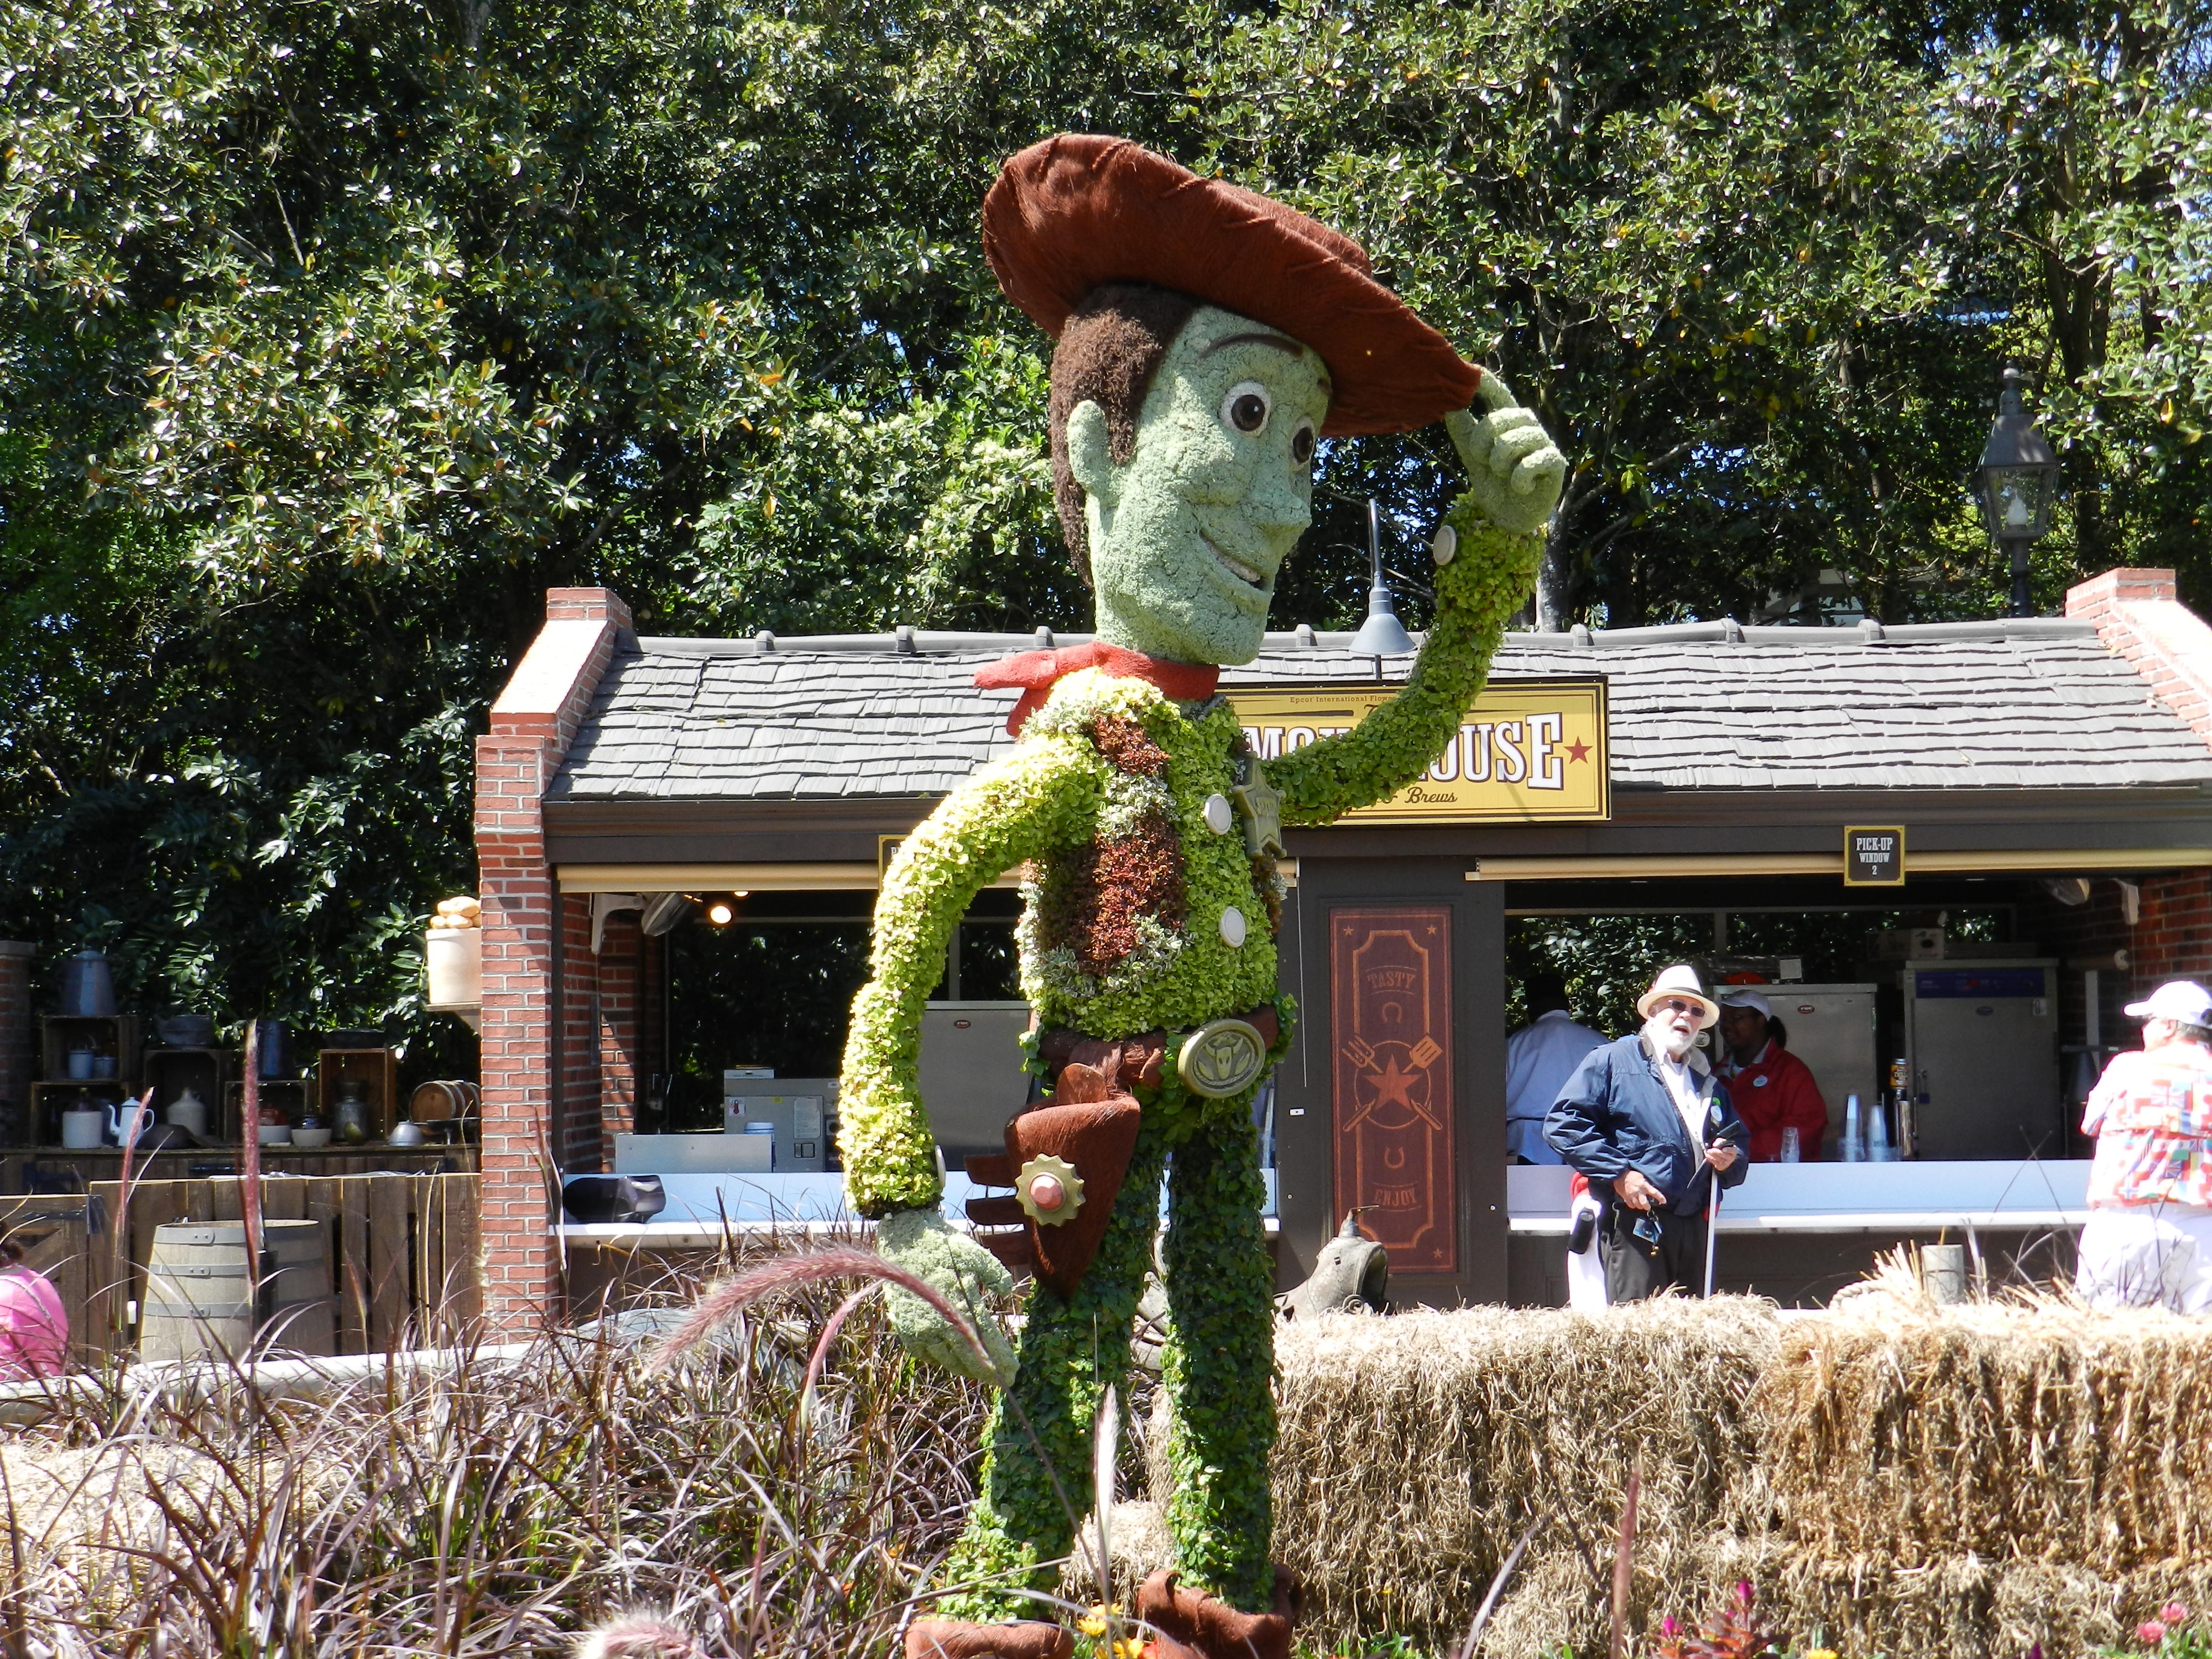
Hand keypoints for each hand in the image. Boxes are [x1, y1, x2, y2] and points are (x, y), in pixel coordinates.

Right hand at [874, 1207, 1017, 1385]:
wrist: (904, 1239)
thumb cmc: (943, 1246)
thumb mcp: (975, 1254)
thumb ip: (995, 1275)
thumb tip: (1006, 1294)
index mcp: (960, 1304)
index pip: (986, 1340)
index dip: (1000, 1358)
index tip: (1013, 1372)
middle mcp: (940, 1322)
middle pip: (968, 1358)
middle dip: (986, 1371)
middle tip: (1001, 1380)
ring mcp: (920, 1329)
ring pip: (948, 1360)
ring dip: (965, 1369)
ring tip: (979, 1373)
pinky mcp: (906, 1330)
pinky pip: (927, 1355)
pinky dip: (941, 1359)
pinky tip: (952, 1359)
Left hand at [1443, 373, 1566, 537]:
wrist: (1510, 516)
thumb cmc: (1494, 482)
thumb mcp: (1473, 456)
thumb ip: (1464, 431)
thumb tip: (1450, 404)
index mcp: (1508, 421)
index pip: (1498, 394)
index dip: (1487, 383)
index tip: (1472, 372)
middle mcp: (1528, 426)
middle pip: (1498, 419)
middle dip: (1481, 444)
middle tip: (1484, 462)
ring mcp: (1544, 443)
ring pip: (1511, 442)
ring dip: (1498, 464)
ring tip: (1502, 475)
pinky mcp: (1555, 463)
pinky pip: (1529, 464)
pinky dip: (1518, 479)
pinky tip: (1520, 487)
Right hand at [1612, 1169, 1664, 1210]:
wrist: (1619, 1174)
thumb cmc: (1631, 1174)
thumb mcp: (1641, 1176)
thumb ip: (1646, 1183)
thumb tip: (1650, 1189)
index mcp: (1644, 1185)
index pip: (1654, 1192)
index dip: (1660, 1198)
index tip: (1664, 1201)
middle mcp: (1638, 1191)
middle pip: (1645, 1203)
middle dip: (1647, 1206)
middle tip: (1648, 1206)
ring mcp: (1631, 1195)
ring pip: (1638, 1205)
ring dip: (1640, 1206)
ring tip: (1641, 1204)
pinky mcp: (1625, 1197)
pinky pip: (1630, 1205)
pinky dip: (1633, 1205)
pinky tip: (1634, 1203)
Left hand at [1705, 1141, 1740, 1172]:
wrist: (1719, 1154)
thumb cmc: (1722, 1146)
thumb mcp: (1721, 1142)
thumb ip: (1719, 1142)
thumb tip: (1715, 1145)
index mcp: (1734, 1150)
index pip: (1733, 1150)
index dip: (1728, 1150)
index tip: (1723, 1149)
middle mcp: (1731, 1158)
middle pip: (1725, 1156)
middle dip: (1717, 1152)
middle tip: (1711, 1150)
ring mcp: (1727, 1163)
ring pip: (1721, 1160)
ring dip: (1713, 1156)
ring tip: (1708, 1151)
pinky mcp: (1721, 1167)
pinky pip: (1716, 1164)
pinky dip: (1711, 1159)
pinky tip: (1707, 1155)